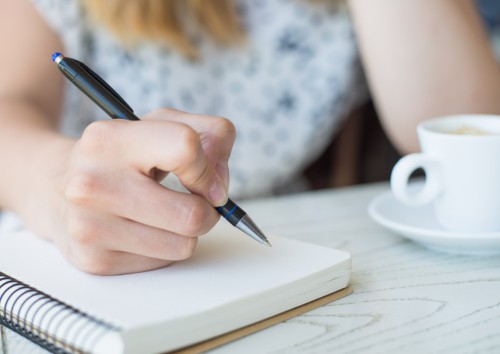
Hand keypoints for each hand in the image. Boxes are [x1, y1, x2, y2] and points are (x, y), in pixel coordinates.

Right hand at [40, 108, 234, 274]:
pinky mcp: (93, 260)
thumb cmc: (118, 156)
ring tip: (164, 213)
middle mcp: (92, 184)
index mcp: (110, 139)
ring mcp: (89, 226)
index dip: (209, 169)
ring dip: (186, 231)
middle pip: (192, 215)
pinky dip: (164, 247)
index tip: (209, 181)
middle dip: (208, 211)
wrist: (53, 186)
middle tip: (194, 201)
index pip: (185, 148)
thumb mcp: (158, 126)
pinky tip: (142, 229)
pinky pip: (163, 262)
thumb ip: (208, 133)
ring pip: (183, 245)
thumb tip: (222, 180)